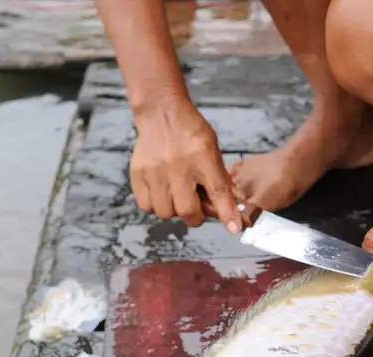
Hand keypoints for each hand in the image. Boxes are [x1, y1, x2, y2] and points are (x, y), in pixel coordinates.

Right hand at [129, 96, 242, 233]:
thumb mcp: (212, 150)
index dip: (227, 213)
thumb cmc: (189, 133)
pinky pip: (146, 206)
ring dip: (173, 209)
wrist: (161, 112)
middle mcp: (178, 165)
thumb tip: (231, 212)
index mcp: (203, 156)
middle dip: (194, 215)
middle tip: (195, 206)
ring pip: (165, 212)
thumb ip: (220, 180)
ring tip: (176, 194)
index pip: (218, 191)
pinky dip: (155, 205)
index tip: (234, 228)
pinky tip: (162, 191)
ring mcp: (155, 170)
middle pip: (186, 210)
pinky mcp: (138, 174)